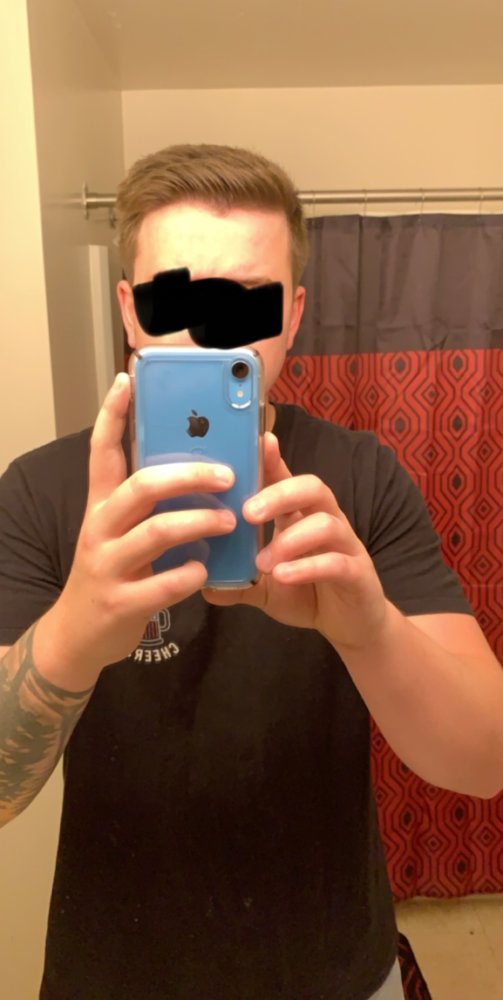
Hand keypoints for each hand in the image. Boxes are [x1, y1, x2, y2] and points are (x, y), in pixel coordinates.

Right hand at [35, 375, 235, 684]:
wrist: (78, 634)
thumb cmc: (113, 572)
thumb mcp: (120, 531)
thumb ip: (149, 502)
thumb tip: (199, 465)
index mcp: (102, 504)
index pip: (102, 450)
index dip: (113, 413)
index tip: (129, 379)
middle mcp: (100, 527)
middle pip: (143, 486)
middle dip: (189, 474)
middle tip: (227, 473)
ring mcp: (108, 565)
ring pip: (157, 531)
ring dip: (200, 522)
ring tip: (230, 519)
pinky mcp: (121, 601)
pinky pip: (164, 583)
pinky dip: (191, 574)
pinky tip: (207, 569)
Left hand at [204, 433, 389, 652]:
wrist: (350, 626)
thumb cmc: (306, 593)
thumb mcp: (264, 588)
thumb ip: (238, 581)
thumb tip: (202, 582)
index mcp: (299, 516)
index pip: (286, 479)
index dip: (273, 460)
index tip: (257, 442)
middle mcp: (326, 521)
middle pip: (312, 488)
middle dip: (279, 494)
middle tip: (248, 513)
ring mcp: (345, 545)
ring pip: (326, 523)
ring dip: (290, 540)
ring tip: (263, 563)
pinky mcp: (357, 573)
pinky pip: (337, 562)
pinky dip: (308, 567)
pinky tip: (284, 576)